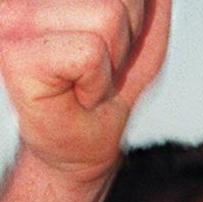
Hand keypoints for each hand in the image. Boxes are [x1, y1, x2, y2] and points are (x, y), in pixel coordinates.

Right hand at [0, 0, 170, 182]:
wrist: (81, 144)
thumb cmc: (104, 91)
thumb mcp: (142, 39)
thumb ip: (148, 6)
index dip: (133, 18)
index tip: (106, 47)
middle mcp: (23, 0)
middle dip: (125, 37)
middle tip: (97, 66)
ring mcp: (13, 20)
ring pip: (108, 17)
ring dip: (111, 59)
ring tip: (86, 76)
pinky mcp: (15, 54)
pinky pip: (91, 53)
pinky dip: (96, 81)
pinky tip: (76, 91)